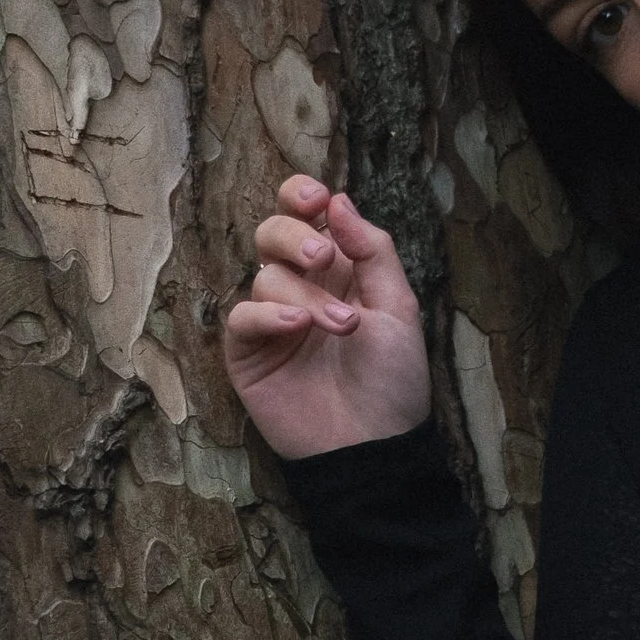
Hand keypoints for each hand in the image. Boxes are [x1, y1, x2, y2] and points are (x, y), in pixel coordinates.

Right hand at [220, 176, 431, 461]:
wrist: (373, 444)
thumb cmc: (392, 380)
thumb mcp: (398, 306)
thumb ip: (372, 250)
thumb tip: (338, 200)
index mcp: (337, 271)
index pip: (303, 215)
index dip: (300, 196)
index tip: (316, 198)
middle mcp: (300, 288)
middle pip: (272, 232)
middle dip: (294, 235)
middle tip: (323, 259)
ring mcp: (272, 320)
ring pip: (265, 274)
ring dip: (304, 293)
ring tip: (341, 326)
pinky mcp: (248, 354)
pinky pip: (242, 316)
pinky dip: (268, 314)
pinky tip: (297, 327)